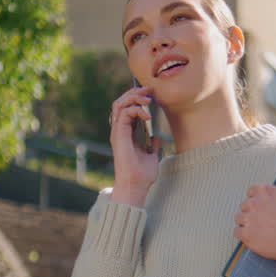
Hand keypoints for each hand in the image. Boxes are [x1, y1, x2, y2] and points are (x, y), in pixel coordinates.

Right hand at [108, 85, 158, 205]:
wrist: (136, 185)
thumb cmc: (143, 175)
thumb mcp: (151, 155)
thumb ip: (152, 145)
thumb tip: (157, 137)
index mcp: (126, 133)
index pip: (127, 108)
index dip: (138, 98)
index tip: (152, 95)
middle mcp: (120, 130)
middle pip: (121, 102)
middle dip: (135, 92)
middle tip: (149, 90)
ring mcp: (118, 132)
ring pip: (119, 104)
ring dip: (134, 97)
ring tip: (148, 99)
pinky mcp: (118, 135)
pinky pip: (123, 113)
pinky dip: (135, 109)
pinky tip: (147, 115)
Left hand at [233, 146, 275, 276]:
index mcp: (265, 190)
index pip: (251, 192)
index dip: (261, 202)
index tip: (272, 210)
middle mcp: (254, 202)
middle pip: (245, 206)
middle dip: (254, 213)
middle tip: (270, 222)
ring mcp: (249, 219)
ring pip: (239, 218)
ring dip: (248, 224)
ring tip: (265, 230)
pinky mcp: (246, 235)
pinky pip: (236, 232)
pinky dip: (245, 236)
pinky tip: (259, 237)